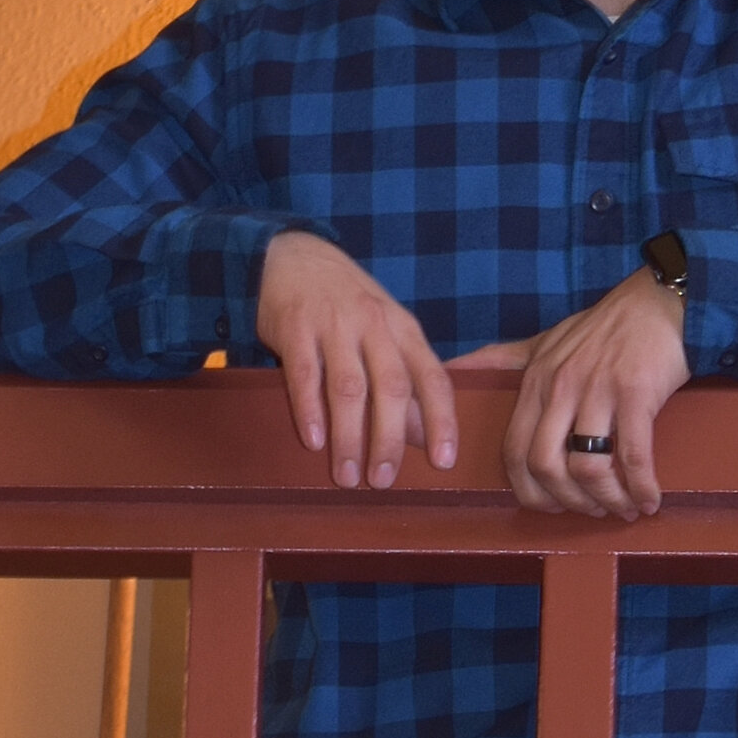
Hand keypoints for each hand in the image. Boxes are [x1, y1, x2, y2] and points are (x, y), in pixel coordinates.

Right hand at [255, 229, 458, 486]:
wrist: (293, 256)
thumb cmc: (346, 303)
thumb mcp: (384, 331)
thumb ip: (403, 377)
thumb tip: (421, 436)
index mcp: (403, 328)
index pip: (432, 376)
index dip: (442, 419)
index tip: (444, 461)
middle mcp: (375, 324)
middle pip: (392, 387)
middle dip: (390, 438)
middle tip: (383, 481)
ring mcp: (335, 324)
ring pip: (349, 387)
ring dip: (349, 436)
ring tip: (347, 476)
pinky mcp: (296, 327)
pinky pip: (304, 374)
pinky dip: (310, 410)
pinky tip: (313, 442)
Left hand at [452, 270, 688, 520]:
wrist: (658, 302)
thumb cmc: (604, 326)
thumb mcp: (546, 340)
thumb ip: (503, 358)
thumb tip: (454, 369)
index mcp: (536, 381)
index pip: (514, 452)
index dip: (530, 491)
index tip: (552, 506)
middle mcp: (560, 386)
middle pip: (546, 466)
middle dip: (568, 501)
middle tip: (591, 511)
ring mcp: (598, 389)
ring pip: (587, 467)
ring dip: (606, 500)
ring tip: (624, 508)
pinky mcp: (635, 392)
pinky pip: (632, 456)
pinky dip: (641, 487)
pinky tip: (651, 499)